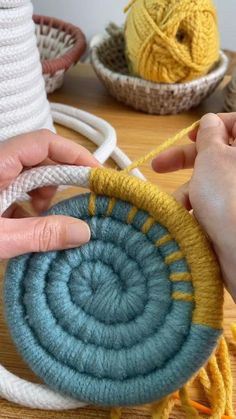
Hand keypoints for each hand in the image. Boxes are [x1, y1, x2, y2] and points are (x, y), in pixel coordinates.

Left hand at [0, 130, 98, 258]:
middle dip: (60, 179)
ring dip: (43, 192)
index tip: (96, 175)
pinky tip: (26, 224)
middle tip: (75, 203)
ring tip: (42, 217)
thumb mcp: (2, 238)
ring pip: (27, 172)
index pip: (43, 143)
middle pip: (39, 157)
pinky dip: (28, 202)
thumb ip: (41, 234)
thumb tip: (84, 232)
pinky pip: (14, 186)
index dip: (74, 154)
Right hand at [152, 112, 235, 300]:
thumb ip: (209, 134)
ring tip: (177, 205)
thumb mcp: (213, 156)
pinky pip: (211, 202)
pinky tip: (184, 218)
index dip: (212, 125)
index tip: (191, 135)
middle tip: (158, 165)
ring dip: (188, 190)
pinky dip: (196, 207)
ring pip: (210, 181)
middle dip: (186, 160)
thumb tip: (210, 123)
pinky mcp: (233, 215)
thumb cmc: (229, 198)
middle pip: (218, 153)